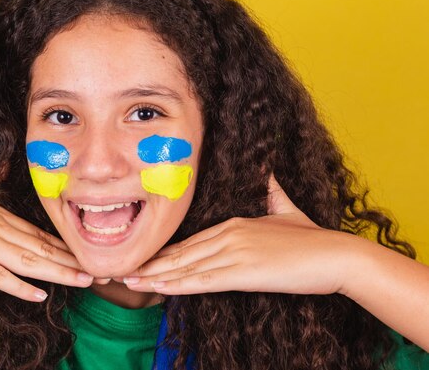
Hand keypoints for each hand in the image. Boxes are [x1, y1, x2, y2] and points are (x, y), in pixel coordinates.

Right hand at [0, 174, 93, 301]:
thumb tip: (3, 166)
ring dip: (60, 273)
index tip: (87, 253)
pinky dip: (20, 286)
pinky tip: (40, 295)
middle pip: (43, 248)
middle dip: (74, 261)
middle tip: (102, 270)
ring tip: (86, 280)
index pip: (40, 232)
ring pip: (30, 261)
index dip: (66, 245)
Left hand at [123, 175, 361, 295]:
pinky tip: (159, 287)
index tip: (145, 259)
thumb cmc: (312, 237)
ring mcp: (234, 252)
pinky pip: (203, 280)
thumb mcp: (286, 209)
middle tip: (122, 270)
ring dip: (155, 276)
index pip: (191, 242)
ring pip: (186, 266)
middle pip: (181, 253)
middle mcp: (228, 235)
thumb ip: (271, 192)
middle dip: (151, 263)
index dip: (166, 252)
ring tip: (129, 281)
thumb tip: (267, 171)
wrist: (336, 254)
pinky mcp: (244, 271)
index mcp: (233, 223)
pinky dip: (178, 284)